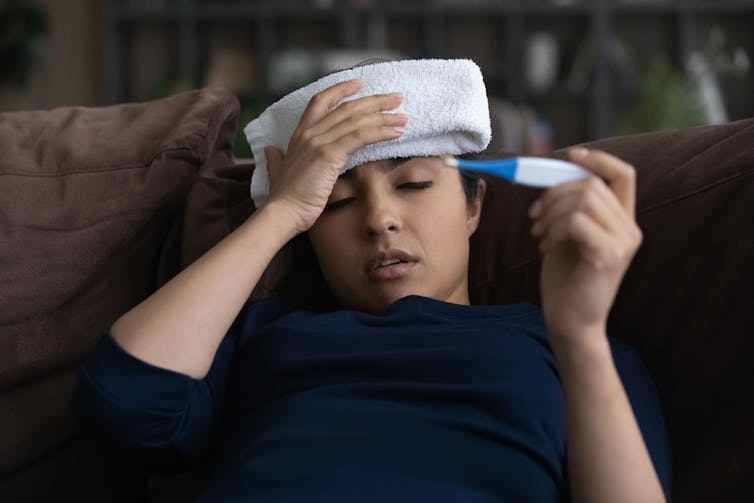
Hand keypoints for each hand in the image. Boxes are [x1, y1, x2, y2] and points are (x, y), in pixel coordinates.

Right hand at [263, 78, 407, 233]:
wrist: (283, 213)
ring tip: (403, 116)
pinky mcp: (329, 153)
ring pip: (357, 120)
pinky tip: (396, 132)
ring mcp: (319, 141)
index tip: (360, 82)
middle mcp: (309, 133)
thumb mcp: (278, 172)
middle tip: (396, 98)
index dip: (341, 89)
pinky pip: (360, 136)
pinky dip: (380, 131)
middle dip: (374, 101)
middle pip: (346, 108)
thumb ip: (275, 159)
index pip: (321, 101)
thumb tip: (269, 150)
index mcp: (299, 135)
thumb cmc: (284, 199)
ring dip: (384, 116)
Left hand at [528, 148, 642, 346]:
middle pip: (592, 184)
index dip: (598, 159)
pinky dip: (553, 229)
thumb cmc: (566, 280)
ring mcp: (622, 243)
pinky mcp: (608, 256)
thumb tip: (551, 177)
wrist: (570, 322)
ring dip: (550, 212)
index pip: (623, 174)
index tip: (571, 155)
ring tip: (539, 234)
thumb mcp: (567, 236)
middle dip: (554, 193)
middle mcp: (629, 230)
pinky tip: (545, 247)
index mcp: (622, 222)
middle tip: (534, 216)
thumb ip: (569, 208)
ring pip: (583, 200)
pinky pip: (576, 222)